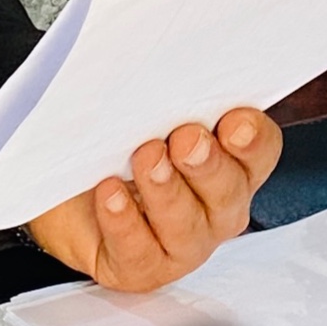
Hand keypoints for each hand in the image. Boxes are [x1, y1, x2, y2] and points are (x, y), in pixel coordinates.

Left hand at [27, 110, 282, 291]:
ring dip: (167, 190)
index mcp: (229, 162)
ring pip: (187, 226)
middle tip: (186, 139)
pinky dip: (125, 222)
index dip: (252, 139)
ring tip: (146, 159)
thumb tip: (168, 57)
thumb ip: (167, 93)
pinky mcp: (142, 268)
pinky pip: (140, 252)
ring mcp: (182, 243)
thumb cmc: (116, 146)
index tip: (233, 123)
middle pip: (229, 191)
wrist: (67, 193)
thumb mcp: (143, 110)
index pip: (259, 150)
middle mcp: (214, 206)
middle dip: (208, 164)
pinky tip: (111, 195)